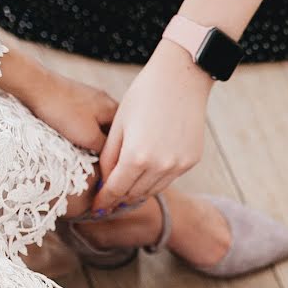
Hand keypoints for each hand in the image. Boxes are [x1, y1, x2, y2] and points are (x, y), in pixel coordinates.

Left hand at [23, 70, 118, 152]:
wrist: (36, 86)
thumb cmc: (63, 111)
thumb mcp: (89, 138)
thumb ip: (105, 149)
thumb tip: (112, 158)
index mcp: (116, 110)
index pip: (124, 138)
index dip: (117, 154)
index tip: (108, 167)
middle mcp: (107, 101)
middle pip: (112, 131)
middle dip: (104, 146)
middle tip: (94, 159)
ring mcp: (91, 98)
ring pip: (98, 125)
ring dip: (91, 137)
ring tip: (81, 147)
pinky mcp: (76, 97)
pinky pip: (85, 118)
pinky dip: (81, 128)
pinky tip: (71, 133)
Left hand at [94, 40, 212, 209]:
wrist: (181, 78)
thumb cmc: (144, 95)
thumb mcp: (119, 124)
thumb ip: (109, 157)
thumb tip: (104, 182)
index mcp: (136, 156)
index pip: (116, 190)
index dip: (104, 201)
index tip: (97, 209)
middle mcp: (160, 166)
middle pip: (134, 194)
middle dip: (120, 198)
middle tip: (109, 201)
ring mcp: (178, 165)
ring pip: (153, 190)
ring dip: (138, 191)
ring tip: (127, 189)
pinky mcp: (191, 160)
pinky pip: (169, 177)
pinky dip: (156, 178)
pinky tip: (148, 170)